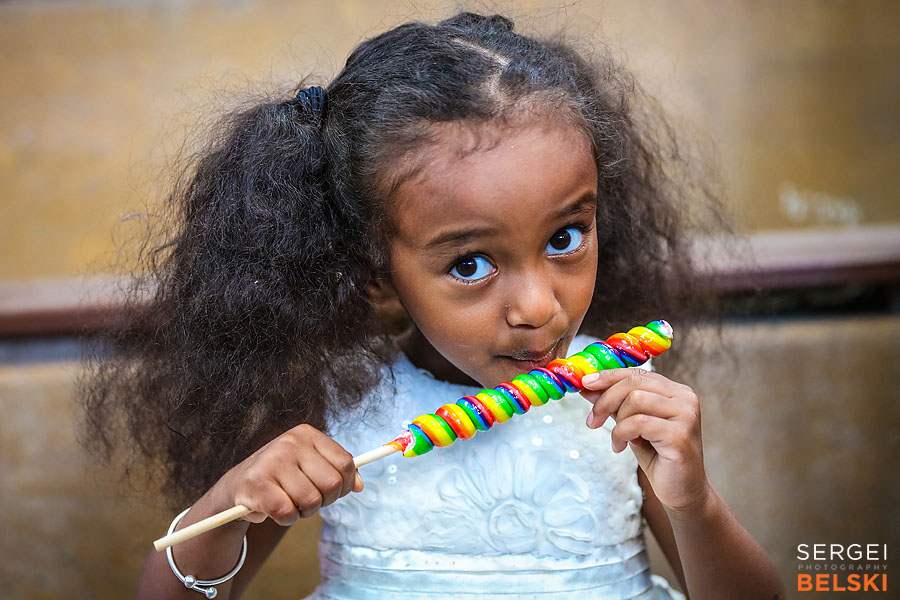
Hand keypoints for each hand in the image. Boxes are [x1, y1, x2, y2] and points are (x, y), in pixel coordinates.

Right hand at [211, 424, 363, 525]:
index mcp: (307, 434)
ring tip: (289, 503)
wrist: (238, 486)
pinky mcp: (256, 483)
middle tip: (308, 500)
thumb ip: (337, 472)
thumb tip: (360, 486)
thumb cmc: (283, 477)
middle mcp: (290, 442)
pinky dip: (286, 519)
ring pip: (311, 501)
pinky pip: (288, 512)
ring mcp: (272, 460)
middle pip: (332, 484)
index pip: (345, 463)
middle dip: (324, 500)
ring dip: (303, 512)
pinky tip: (275, 510)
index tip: (335, 492)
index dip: (346, 484)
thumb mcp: (311, 466)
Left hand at [580, 368, 709, 512]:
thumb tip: (588, 386)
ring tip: (616, 440)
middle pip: (634, 383)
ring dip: (616, 422)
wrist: (682, 491)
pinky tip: (620, 447)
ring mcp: (686, 416)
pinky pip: (639, 423)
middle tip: (592, 420)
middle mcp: (685, 398)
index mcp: (676, 391)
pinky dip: (621, 433)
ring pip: (635, 399)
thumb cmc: (658, 456)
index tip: (585, 384)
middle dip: (605, 400)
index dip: (608, 376)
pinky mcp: (680, 436)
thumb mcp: (632, 425)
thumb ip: (615, 404)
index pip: (637, 373)